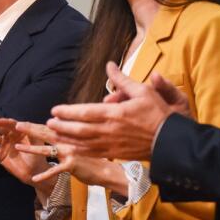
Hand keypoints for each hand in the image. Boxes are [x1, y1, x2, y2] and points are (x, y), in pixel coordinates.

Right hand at [0, 110, 49, 185]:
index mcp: (18, 130)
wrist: (36, 169)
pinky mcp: (0, 155)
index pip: (10, 124)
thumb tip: (20, 123)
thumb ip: (31, 131)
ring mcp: (3, 144)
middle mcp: (9, 135)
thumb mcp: (38, 140)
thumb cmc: (38, 153)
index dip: (4, 122)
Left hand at [11, 121, 126, 193]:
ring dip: (31, 148)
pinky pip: (55, 170)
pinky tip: (34, 178)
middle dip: (30, 129)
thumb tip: (59, 136)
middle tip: (16, 125)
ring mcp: (70, 152)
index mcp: (70, 136)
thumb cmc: (93, 160)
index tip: (24, 122)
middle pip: (46, 133)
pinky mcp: (72, 165)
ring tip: (18, 147)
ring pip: (47, 150)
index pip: (50, 128)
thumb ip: (69, 140)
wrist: (107, 171)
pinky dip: (44, 175)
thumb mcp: (81, 147)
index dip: (36, 124)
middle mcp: (69, 141)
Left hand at [47, 63, 181, 159]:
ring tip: (53, 135)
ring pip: (83, 143)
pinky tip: (69, 148)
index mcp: (116, 114)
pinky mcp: (115, 154)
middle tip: (49, 122)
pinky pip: (92, 152)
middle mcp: (111, 130)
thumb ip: (122, 80)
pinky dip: (78, 150)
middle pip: (80, 130)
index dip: (68, 112)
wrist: (170, 140)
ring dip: (66, 139)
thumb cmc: (158, 114)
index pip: (86, 112)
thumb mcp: (142, 91)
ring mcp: (112, 144)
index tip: (55, 110)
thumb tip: (109, 65)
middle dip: (62, 126)